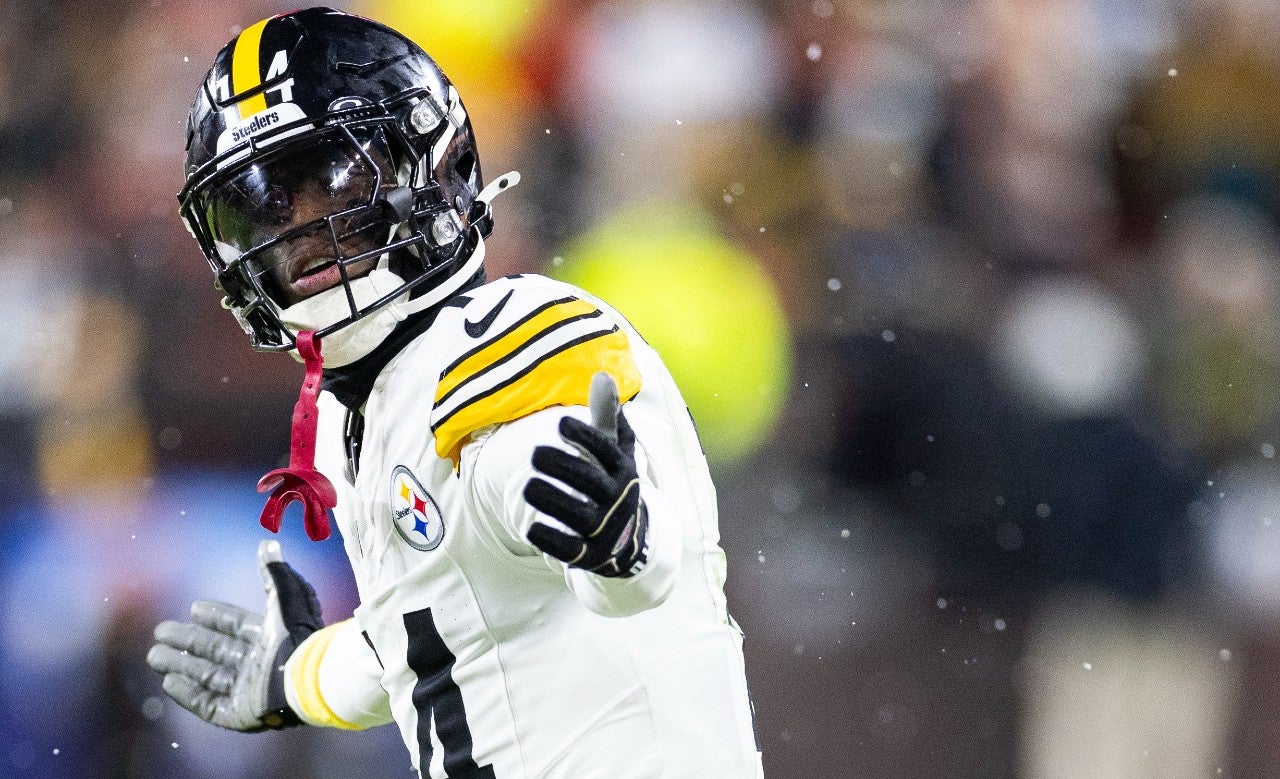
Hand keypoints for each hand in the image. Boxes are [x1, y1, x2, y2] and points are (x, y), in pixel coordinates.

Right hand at [146, 540, 322, 730]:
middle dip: (187, 641)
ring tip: (154, 656)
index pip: (236, 625)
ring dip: (180, 666)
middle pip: (215, 651)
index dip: (215, 616)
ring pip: (207, 676)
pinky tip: (168, 682)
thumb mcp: (287, 597)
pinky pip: (208, 704)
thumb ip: (274, 573)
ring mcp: (248, 690)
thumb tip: (268, 542)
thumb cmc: (298, 636)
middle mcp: (257, 663)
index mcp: (270, 637)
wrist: (307, 678)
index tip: (194, 608)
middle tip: (160, 632)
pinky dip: (187, 694)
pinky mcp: (239, 714)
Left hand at [524, 372, 649, 577]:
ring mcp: (605, 529)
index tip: (561, 422)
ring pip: (578, 515)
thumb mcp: (615, 451)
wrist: (633, 539)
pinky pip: (570, 549)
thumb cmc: (614, 483)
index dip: (586, 436)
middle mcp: (618, 499)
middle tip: (534, 454)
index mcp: (623, 470)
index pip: (607, 450)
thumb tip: (601, 374)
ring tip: (527, 486)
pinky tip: (530, 527)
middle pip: (590, 481)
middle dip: (563, 466)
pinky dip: (550, 540)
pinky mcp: (591, 555)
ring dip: (552, 500)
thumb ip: (606, 415)